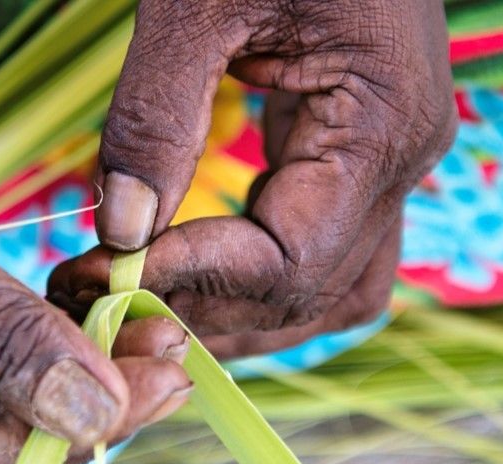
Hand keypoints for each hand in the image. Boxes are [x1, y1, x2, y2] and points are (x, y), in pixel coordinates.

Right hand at [0, 1, 190, 463]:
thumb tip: (92, 414)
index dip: (60, 436)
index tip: (152, 384)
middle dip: (83, 401)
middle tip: (169, 350)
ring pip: (11, 390)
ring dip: (84, 362)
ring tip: (155, 319)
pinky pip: (10, 336)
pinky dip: (61, 321)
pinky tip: (108, 292)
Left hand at [49, 0, 456, 358]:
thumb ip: (156, 112)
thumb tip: (119, 229)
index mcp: (383, 120)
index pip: (293, 258)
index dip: (195, 280)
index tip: (99, 272)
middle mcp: (403, 154)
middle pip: (319, 294)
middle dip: (210, 312)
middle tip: (100, 301)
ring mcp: (388, 153)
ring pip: (333, 285)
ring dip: (240, 310)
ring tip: (139, 303)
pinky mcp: (356, 141)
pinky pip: (321, 240)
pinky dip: (254, 269)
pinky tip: (179, 260)